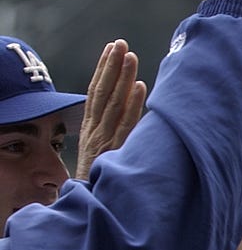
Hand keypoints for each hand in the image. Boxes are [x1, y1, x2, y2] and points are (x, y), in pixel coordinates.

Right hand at [75, 40, 146, 179]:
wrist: (92, 206)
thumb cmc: (105, 180)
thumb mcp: (106, 152)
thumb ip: (117, 132)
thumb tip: (135, 108)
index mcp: (91, 129)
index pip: (96, 92)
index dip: (103, 69)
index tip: (111, 49)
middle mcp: (96, 131)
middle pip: (103, 92)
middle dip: (111, 66)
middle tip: (120, 43)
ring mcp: (105, 141)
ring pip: (114, 103)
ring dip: (123, 78)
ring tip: (130, 56)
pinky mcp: (117, 152)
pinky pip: (126, 124)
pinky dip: (134, 104)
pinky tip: (142, 87)